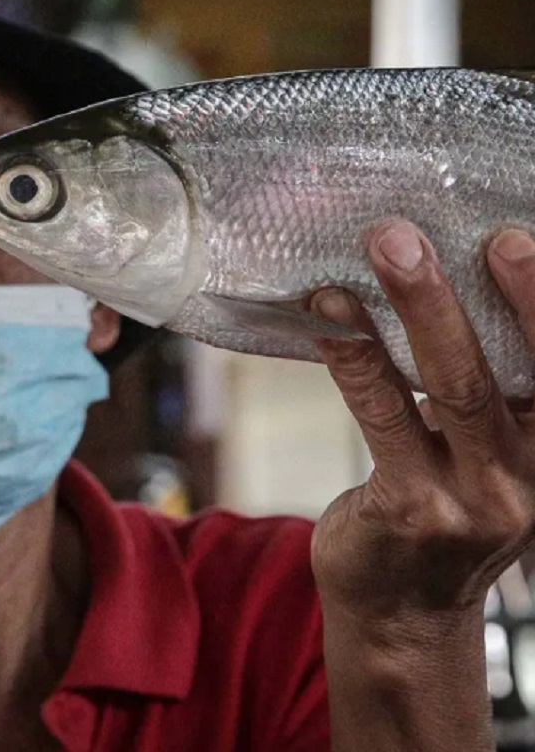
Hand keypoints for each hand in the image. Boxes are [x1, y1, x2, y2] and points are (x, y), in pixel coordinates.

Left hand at [309, 219, 534, 629]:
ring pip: (453, 386)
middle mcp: (530, 473)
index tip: (518, 233)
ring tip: (385, 247)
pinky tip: (328, 312)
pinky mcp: (412, 508)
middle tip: (448, 228)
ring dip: (418, 308)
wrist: (400, 613)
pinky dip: (353, 354)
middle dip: (496, 287)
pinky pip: (382, 414)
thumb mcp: (490, 454)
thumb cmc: (443, 510)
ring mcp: (474, 496)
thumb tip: (448, 279)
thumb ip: (491, 388)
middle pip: (520, 366)